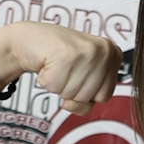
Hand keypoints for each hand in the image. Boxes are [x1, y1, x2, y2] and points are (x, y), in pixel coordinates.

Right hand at [0, 22, 122, 115]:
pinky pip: (54, 87)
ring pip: (71, 94)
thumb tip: (70, 105)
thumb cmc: (57, 58)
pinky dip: (46, 79)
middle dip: (71, 88)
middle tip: (64, 68)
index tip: (77, 73)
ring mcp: (87, 51)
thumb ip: (86, 102)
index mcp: (114, 55)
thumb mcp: (82, 80)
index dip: (85, 91)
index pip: (104, 97)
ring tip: (56, 64)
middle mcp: (105, 51)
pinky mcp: (66, 54)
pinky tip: (47, 62)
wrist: (30, 38)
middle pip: (87, 97)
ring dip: (57, 84)